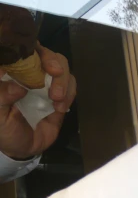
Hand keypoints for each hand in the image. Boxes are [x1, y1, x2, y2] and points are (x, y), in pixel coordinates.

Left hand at [0, 44, 76, 159]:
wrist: (21, 150)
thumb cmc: (3, 130)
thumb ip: (1, 98)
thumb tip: (18, 87)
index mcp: (10, 72)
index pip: (22, 49)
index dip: (32, 48)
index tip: (38, 58)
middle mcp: (29, 73)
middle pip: (47, 55)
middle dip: (54, 62)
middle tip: (55, 73)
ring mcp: (46, 84)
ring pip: (62, 68)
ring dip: (64, 81)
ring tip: (57, 100)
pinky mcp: (60, 96)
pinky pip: (71, 87)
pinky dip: (70, 94)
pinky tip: (60, 107)